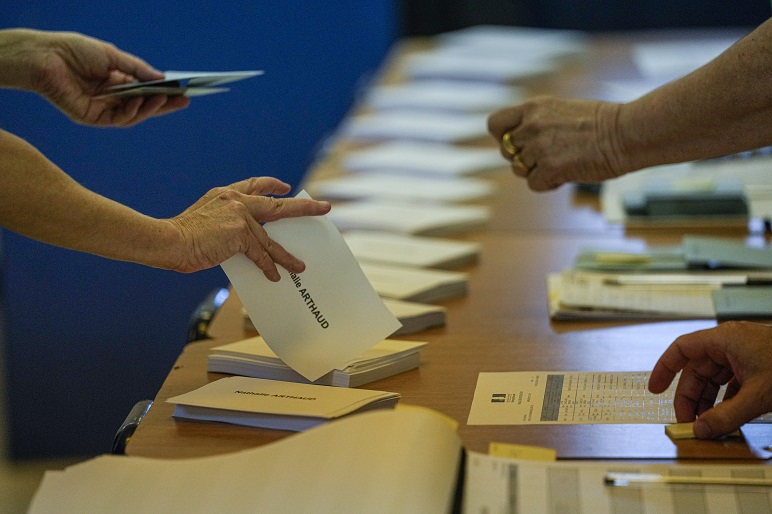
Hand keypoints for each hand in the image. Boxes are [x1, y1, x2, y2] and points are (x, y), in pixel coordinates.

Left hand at [17, 29, 188, 125]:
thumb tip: (161, 77)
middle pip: (144, 106)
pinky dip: (131, 112)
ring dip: (150, 108)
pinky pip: (119, 119)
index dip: (164, 92)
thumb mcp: (113, 56)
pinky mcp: (93, 118)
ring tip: (163, 98)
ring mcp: (103, 109)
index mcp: (116, 81)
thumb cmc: (75, 51)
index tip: (183, 90)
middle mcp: (112, 97)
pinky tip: (138, 101)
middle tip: (184, 101)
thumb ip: (137, 69)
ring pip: (134, 115)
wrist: (47, 57)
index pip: (145, 91)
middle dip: (164, 104)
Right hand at [167, 177, 330, 278]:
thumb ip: (226, 224)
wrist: (168, 240)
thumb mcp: (204, 221)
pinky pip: (260, 254)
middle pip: (277, 205)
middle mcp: (236, 200)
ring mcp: (240, 216)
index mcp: (225, 194)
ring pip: (271, 239)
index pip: (255, 185)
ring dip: (286, 255)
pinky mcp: (240, 234)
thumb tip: (243, 243)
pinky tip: (275, 277)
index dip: (273, 186)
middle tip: (324, 208)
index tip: (286, 188)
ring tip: (301, 265)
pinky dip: (268, 267)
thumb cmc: (180, 236)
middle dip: (303, 209)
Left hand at [487, 96, 627, 190]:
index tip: (518, 141)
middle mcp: (531, 125)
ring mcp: (539, 147)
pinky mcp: (550, 168)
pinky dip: (548, 184)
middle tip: (548, 156)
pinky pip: (534, 184)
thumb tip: (520, 142)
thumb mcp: (561, 111)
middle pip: (506, 152)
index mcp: (533, 107)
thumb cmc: (601, 123)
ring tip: (563, 162)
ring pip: (519, 170)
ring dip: (537, 171)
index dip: (502, 137)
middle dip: (522, 158)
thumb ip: (537, 122)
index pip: (494, 124)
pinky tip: (567, 174)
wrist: (626, 133)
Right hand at [648, 321, 771, 438]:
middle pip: (696, 368)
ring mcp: (743, 353)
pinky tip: (727, 415)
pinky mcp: (756, 365)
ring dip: (708, 400)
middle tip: (688, 421)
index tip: (654, 390)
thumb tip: (701, 430)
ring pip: (714, 377)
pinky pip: (731, 382)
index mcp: (724, 339)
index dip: (664, 369)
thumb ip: (725, 416)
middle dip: (690, 396)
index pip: (681, 350)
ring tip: (707, 422)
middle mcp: (729, 343)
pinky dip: (725, 399)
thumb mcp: (757, 397)